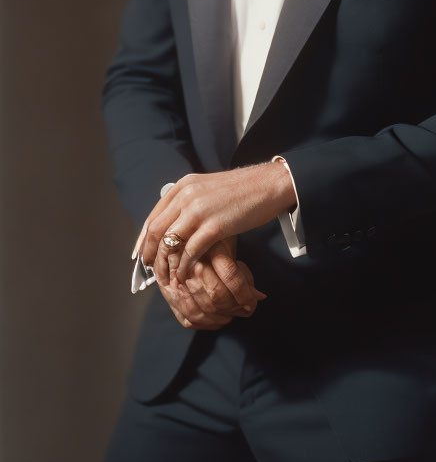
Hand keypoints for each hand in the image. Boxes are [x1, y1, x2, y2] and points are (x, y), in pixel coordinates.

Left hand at [140, 163, 295, 282]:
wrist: (269, 184)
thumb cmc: (242, 189)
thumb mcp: (208, 187)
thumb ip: (189, 201)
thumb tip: (174, 222)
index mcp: (183, 186)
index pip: (154, 215)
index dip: (143, 238)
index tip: (139, 254)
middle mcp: (186, 195)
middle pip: (156, 230)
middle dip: (149, 253)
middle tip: (149, 269)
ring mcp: (199, 210)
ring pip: (170, 242)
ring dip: (165, 263)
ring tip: (165, 276)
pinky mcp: (214, 226)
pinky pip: (190, 251)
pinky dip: (184, 266)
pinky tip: (184, 275)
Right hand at [156, 236, 266, 329]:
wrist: (180, 241)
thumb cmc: (207, 244)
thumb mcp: (227, 250)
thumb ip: (242, 274)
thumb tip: (260, 296)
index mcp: (204, 250)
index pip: (230, 276)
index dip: (244, 293)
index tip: (252, 301)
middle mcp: (187, 267)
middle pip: (216, 296)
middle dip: (234, 307)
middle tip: (244, 308)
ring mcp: (175, 283)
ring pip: (201, 311)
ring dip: (221, 317)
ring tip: (232, 315)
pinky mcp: (169, 295)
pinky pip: (188, 318)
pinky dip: (205, 324)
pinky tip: (217, 321)